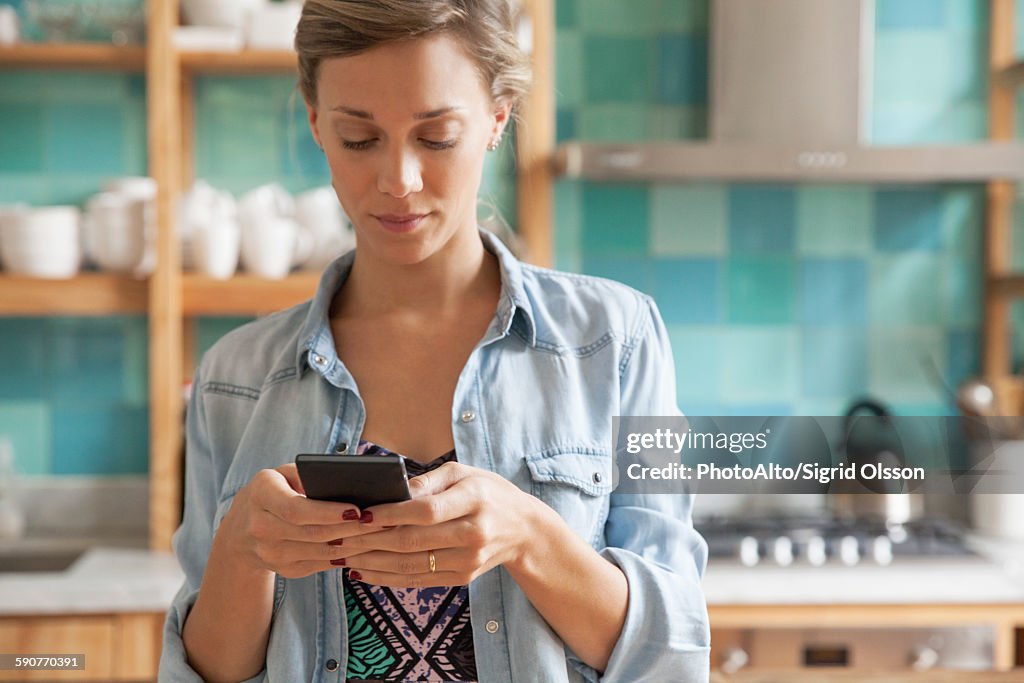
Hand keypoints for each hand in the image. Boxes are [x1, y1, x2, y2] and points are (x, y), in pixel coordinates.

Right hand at [217, 464, 378, 578]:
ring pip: (319, 552)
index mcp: (261, 495)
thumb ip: (309, 475)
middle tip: (380, 522)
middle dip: (350, 529)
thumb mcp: (283, 474)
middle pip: (312, 533)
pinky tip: (364, 548)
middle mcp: (260, 527)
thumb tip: (349, 483)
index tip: (356, 509)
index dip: (328, 512)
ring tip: (378, 535)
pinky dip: (344, 557)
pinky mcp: (283, 570)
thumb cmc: (272, 491)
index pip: (296, 509)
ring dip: (352, 545)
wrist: (239, 531)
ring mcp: (269, 554)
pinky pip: (320, 564)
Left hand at [326, 461, 542, 586]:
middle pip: (413, 541)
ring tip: (344, 554)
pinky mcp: (463, 578)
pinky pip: (418, 580)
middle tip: (340, 536)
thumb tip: (391, 489)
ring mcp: (469, 560)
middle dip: (371, 540)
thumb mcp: (464, 473)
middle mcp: (474, 533)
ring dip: (372, 562)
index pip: (426, 510)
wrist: (524, 530)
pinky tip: (364, 570)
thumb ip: (428, 481)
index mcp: (474, 500)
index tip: (362, 513)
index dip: (391, 513)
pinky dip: (387, 577)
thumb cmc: (488, 493)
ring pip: (411, 565)